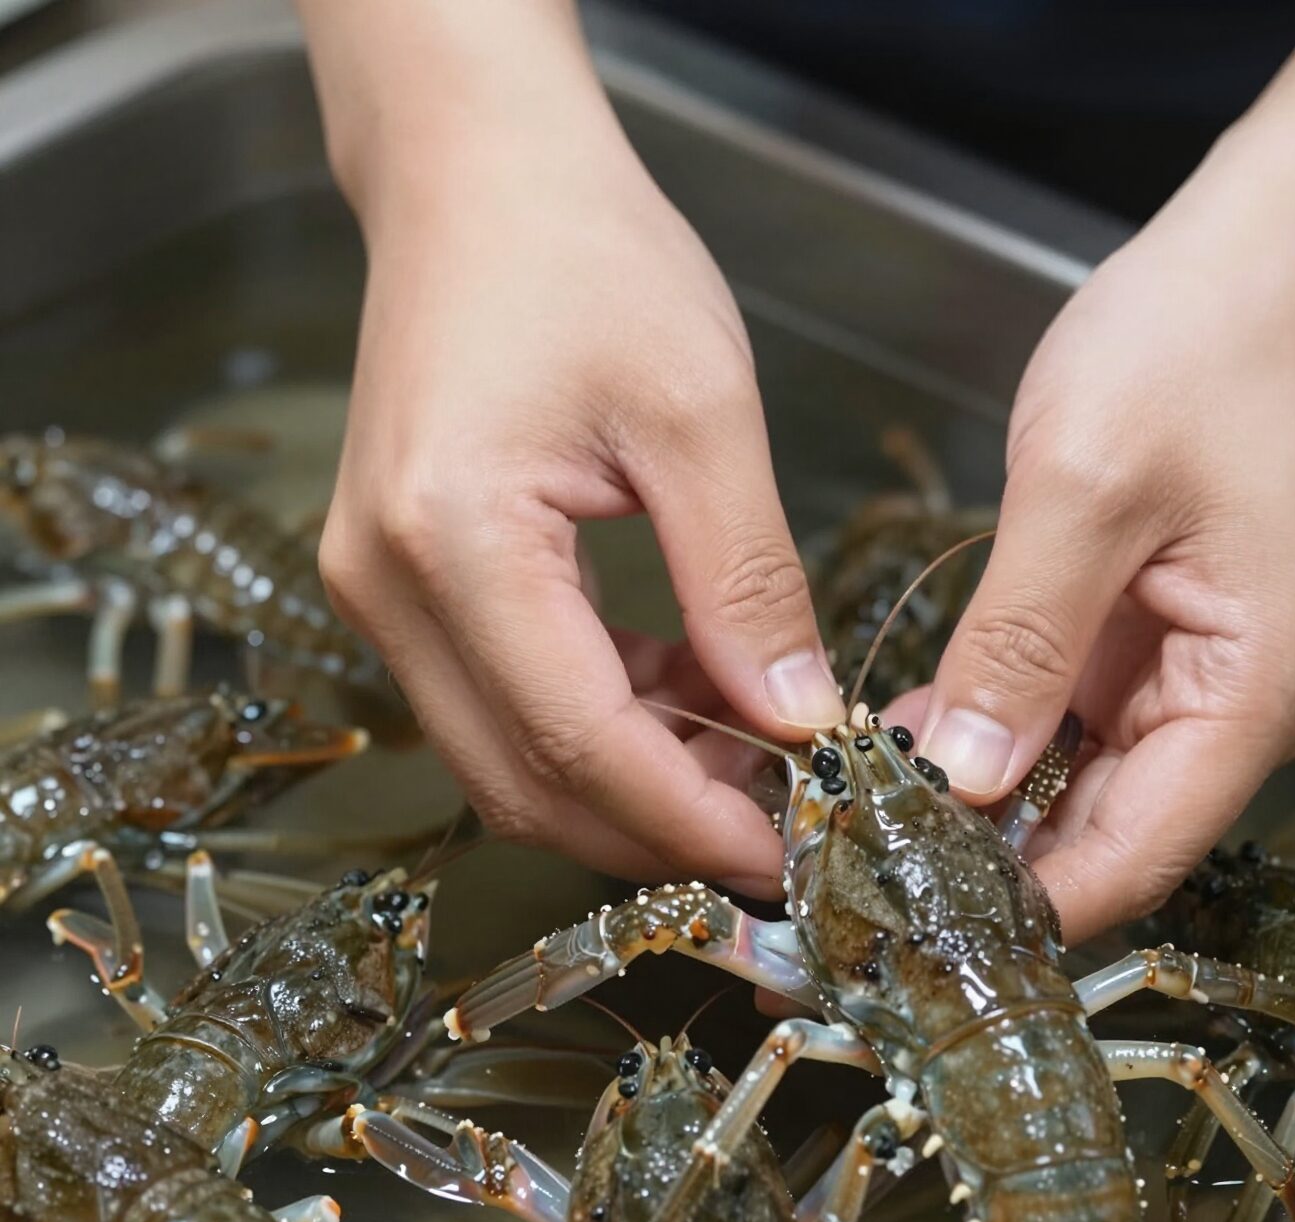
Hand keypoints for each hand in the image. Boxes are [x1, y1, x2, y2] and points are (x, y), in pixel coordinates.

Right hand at [308, 4, 841, 894]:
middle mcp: (388, 590)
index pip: (579, 745)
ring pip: (510, 759)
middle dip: (659, 828)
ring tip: (750, 754)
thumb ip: (747, 583)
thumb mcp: (701, 413)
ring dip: (633, 781)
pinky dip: (600, 725)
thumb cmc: (585, 260)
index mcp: (454, 543)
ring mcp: (381, 593)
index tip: (788, 855)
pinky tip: (687, 693)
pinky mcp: (402, 586)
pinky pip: (502, 702)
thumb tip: (798, 721)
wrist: (478, 179)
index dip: (691, 821)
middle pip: (527, 782)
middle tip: (777, 826)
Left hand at [911, 174, 1294, 942]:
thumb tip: (966, 779)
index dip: (1026, 904)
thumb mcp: (1085, 491)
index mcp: (1257, 688)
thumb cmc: (1198, 348)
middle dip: (991, 865)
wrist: (1268, 260)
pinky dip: (998, 742)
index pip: (1138, 853)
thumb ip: (1020, 643)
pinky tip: (914, 748)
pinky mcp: (1159, 644)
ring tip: (869, 824)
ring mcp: (1204, 678)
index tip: (914, 925)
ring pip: (1083, 787)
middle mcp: (1245, 706)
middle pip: (1110, 835)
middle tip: (864, 881)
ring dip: (985, 809)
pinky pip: (1072, 725)